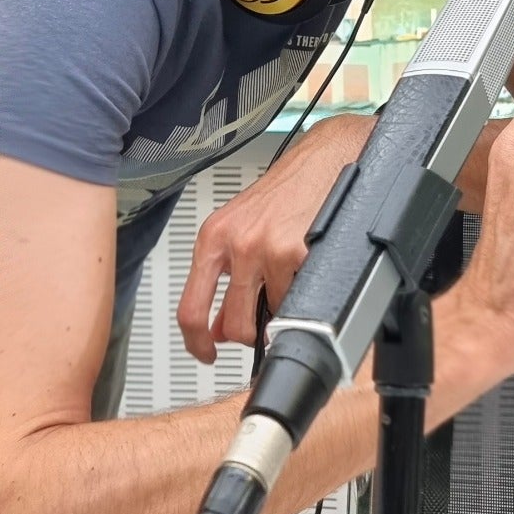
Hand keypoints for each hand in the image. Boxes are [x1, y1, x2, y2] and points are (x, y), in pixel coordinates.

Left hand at [177, 112, 372, 362]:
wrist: (323, 159)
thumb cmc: (284, 191)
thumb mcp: (240, 228)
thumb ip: (225, 277)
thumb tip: (216, 326)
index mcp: (213, 238)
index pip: (190, 307)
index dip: (197, 343)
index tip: (206, 354)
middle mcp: (234, 243)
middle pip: (234, 325)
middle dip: (250, 335)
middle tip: (262, 327)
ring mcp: (265, 248)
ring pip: (271, 316)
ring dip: (283, 309)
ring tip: (292, 278)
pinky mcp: (296, 252)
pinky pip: (299, 298)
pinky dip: (305, 292)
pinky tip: (308, 265)